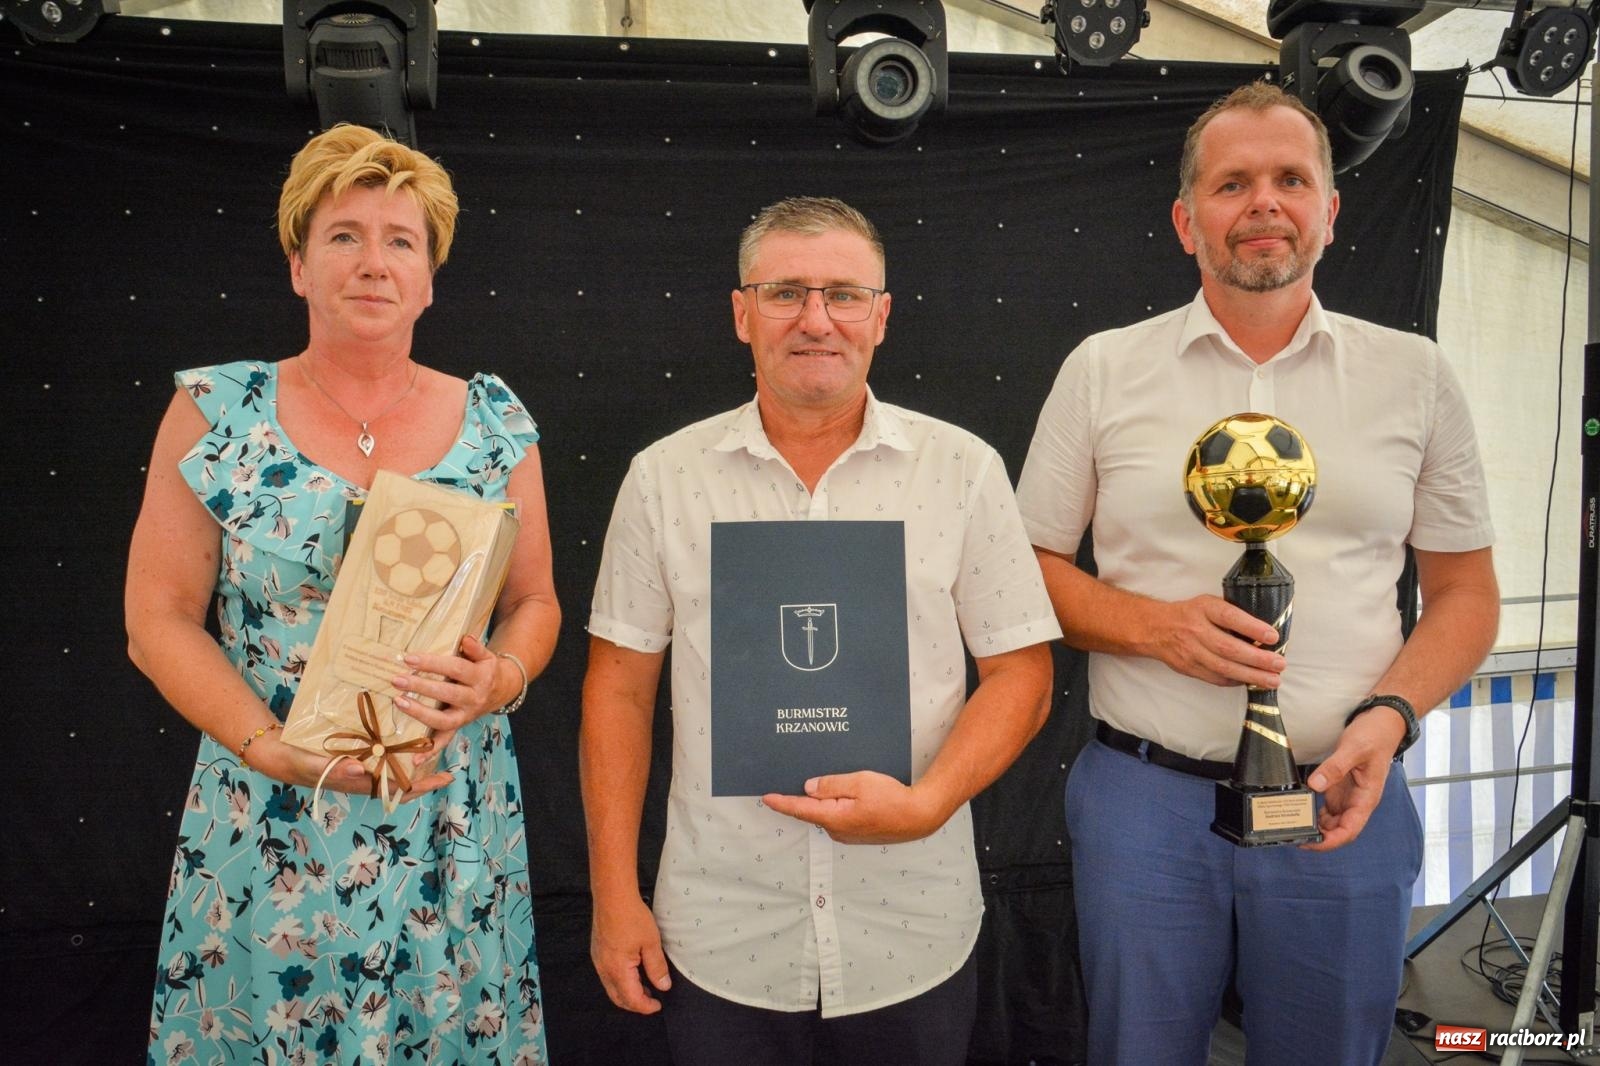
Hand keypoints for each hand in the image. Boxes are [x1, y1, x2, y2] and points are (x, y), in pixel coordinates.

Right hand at [249, 732, 452, 802]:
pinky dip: (394, 743)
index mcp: (361, 782)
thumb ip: (337, 769)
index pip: (398, 788)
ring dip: (412, 756)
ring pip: (394, 764)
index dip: (423, 784)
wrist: (279, 753)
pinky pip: (380, 750)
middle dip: (425, 773)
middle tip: (448, 762)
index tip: (446, 777)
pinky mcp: (355, 751)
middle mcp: (366, 774)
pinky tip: (404, 728)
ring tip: (433, 741)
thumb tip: (363, 770)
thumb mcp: (316, 765)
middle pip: (402, 778)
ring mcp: (361, 764)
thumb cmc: (298, 761)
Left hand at [391, 634, 505, 761]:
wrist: (502, 690)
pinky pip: (444, 741)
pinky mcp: (458, 727)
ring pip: (443, 720)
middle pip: (446, 693)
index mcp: (480, 677)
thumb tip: (466, 639)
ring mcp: (465, 716)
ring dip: (419, 713)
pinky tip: (414, 758)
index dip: (432, 663)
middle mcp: (474, 699)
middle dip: (420, 686)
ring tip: (399, 701)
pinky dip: (430, 751)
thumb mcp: (486, 656)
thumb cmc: (486, 669)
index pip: (455, 668)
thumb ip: (476, 648)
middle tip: (398, 679)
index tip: (409, 658)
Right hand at [591, 892, 670, 1013]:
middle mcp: (604, 969)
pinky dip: (620, 981)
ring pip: (611, 988)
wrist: (612, 896)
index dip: (646, 1006)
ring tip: (645, 987)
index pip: (632, 999)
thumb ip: (657, 967)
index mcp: (617, 970)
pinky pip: (607, 976)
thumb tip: (664, 986)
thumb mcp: (651, 943)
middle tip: (652, 1000)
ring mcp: (598, 961)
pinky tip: (632, 972)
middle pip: (618, 998)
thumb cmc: (632, 917)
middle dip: (635, 1004)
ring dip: (627, 992)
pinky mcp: (597, 952)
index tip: (659, 1005)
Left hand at [762, 771, 944, 843]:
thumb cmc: (892, 799)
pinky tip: (844, 793)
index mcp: (834, 817)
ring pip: (827, 812)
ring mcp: (847, 833)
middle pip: (813, 810)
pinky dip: (836, 805)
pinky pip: (839, 816)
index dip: (781, 802)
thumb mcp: (860, 783)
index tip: (766, 797)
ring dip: (824, 800)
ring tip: (825, 782)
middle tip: (793, 778)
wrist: (919, 817)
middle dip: (803, 796)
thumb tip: (808, 787)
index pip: (800, 809)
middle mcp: (837, 830)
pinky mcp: (857, 832)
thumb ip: (831, 784)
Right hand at [1147, 595, 1284, 688]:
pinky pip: (1215, 678)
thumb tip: (1264, 630)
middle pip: (1229, 648)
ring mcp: (1191, 652)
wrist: (1155, 628)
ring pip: (1224, 667)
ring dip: (1251, 675)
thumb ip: (1231, 614)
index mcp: (1203, 609)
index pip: (1230, 617)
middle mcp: (1196, 630)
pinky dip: (1235, 681)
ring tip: (1272, 680)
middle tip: (1279, 664)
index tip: (1273, 636)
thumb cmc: (1189, 614)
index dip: (1252, 627)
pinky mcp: (1189, 668)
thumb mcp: (1208, 604)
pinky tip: (1251, 681)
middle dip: (1257, 658)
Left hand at [1302, 706, 1406, 850]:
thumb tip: (1315, 785)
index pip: (1350, 830)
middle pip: (1340, 830)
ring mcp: (1350, 795)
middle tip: (1295, 836)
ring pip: (1334, 821)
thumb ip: (1335, 767)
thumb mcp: (1354, 749)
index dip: (1332, 841)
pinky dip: (1317, 813)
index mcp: (1367, 798)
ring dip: (1317, 826)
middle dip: (1321, 837)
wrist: (1383, 724)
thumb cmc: (1375, 736)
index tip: (1312, 843)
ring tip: (1295, 826)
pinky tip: (1303, 811)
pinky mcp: (1342, 787)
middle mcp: (1358, 801)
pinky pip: (1330, 807)